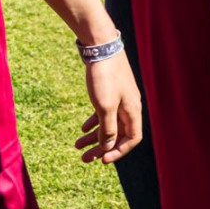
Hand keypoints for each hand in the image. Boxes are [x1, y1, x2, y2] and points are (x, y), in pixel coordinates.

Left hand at [74, 49, 142, 163]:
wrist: (102, 48)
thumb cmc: (104, 77)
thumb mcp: (105, 106)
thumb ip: (108, 128)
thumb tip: (108, 146)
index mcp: (132, 111)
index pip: (132, 139)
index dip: (118, 152)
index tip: (101, 160)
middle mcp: (129, 106)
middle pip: (119, 134)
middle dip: (102, 148)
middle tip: (84, 159)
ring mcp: (121, 99)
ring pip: (110, 124)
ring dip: (95, 137)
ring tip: (77, 145)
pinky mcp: (112, 92)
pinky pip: (105, 113)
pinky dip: (95, 123)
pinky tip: (83, 129)